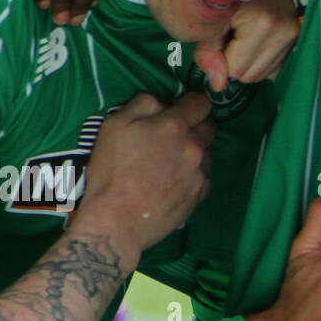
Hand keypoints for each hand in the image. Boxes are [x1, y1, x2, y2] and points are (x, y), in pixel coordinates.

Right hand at [75, 92, 212, 264]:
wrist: (117, 219)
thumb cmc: (111, 169)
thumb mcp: (114, 125)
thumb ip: (142, 104)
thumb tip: (161, 103)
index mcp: (174, 126)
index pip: (200, 102)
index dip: (190, 101)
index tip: (179, 107)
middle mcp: (194, 147)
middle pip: (209, 125)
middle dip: (195, 124)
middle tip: (171, 134)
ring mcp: (201, 172)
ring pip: (207, 151)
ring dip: (193, 150)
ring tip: (169, 161)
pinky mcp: (201, 194)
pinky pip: (203, 175)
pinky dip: (192, 172)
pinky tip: (171, 180)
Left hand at [194, 0, 298, 91]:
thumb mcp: (207, 19)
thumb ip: (208, 52)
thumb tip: (218, 85)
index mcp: (263, 23)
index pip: (235, 70)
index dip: (219, 58)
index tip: (217, 37)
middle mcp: (285, 30)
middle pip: (250, 75)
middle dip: (233, 62)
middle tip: (228, 35)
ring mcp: (295, 34)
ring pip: (262, 74)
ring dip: (246, 60)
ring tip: (241, 32)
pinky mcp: (298, 38)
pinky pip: (274, 68)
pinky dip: (259, 59)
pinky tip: (253, 38)